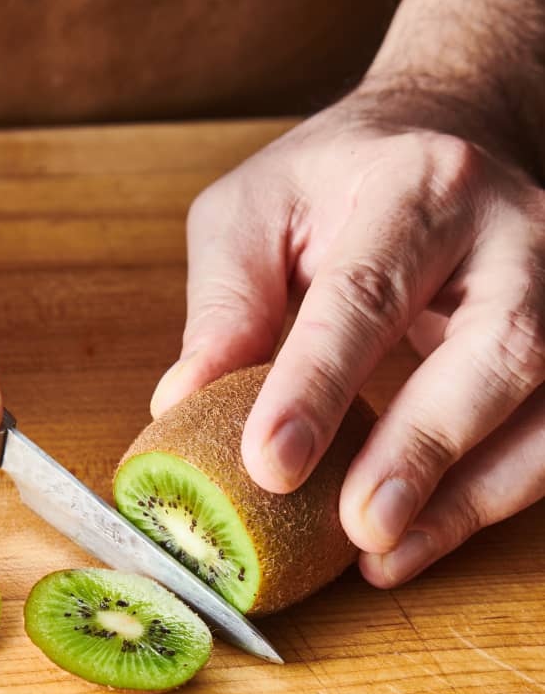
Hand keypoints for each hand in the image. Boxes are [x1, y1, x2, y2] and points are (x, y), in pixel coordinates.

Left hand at [150, 89, 544, 586]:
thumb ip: (226, 304)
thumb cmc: (338, 180)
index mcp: (416, 185)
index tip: (271, 464)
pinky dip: (492, 495)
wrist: (448, 138)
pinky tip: (423, 536)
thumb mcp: (256, 213)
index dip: (318, 384)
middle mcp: (511, 231)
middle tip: (359, 525)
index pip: (366, 292)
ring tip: (386, 556)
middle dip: (425, 447)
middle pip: (494, 348)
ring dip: (471, 495)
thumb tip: (183, 404)